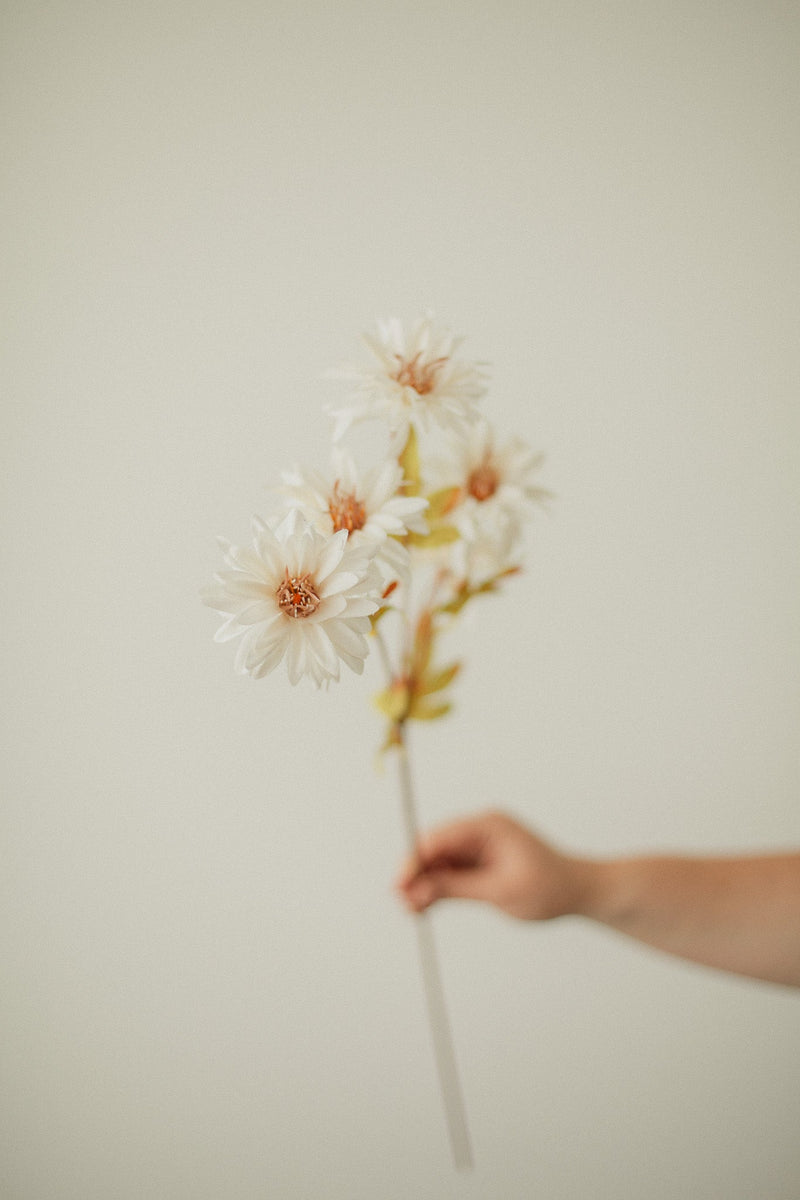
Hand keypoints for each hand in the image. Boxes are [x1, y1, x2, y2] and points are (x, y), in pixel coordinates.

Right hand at [395, 810, 582, 920]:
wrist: (578, 892)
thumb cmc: (549, 887)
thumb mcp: (500, 891)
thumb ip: (457, 889)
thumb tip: (419, 891)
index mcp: (488, 826)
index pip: (440, 838)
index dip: (415, 860)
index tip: (399, 884)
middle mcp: (479, 830)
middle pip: (434, 848)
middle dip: (415, 874)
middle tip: (401, 902)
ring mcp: (479, 846)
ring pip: (438, 862)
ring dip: (423, 884)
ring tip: (410, 910)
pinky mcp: (479, 862)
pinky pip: (450, 872)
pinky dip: (436, 888)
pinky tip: (423, 906)